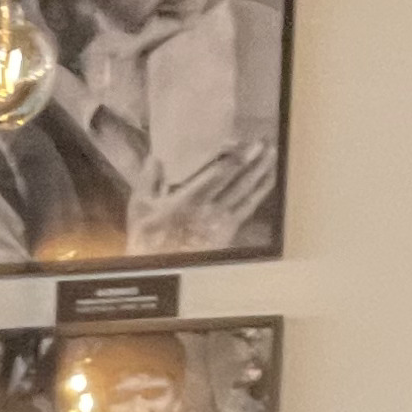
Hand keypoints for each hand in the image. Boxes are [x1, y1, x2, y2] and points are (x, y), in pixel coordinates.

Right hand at [129, 136, 279, 252]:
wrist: (158, 269)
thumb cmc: (147, 237)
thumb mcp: (140, 207)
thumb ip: (147, 180)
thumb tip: (157, 156)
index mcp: (188, 200)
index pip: (216, 175)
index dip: (231, 158)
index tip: (240, 142)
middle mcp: (209, 208)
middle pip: (235, 180)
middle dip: (250, 160)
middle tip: (263, 142)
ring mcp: (221, 219)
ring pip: (246, 191)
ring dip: (260, 172)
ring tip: (271, 153)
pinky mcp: (229, 229)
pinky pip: (249, 206)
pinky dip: (260, 191)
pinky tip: (269, 178)